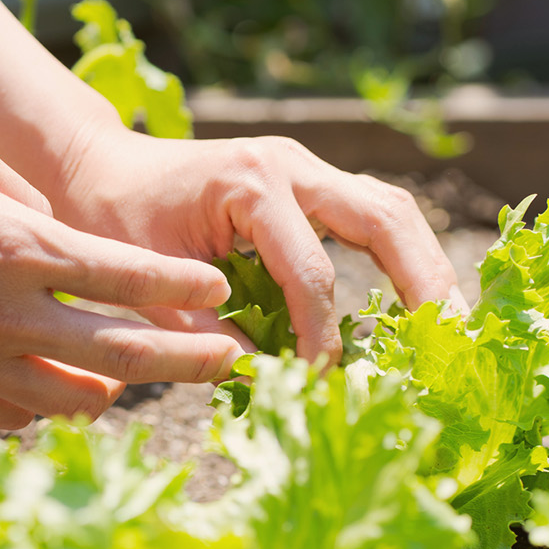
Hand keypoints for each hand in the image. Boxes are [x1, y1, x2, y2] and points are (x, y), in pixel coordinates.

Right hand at [0, 133, 243, 429]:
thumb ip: (30, 197)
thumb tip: (64, 232)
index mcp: (19, 249)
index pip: (129, 278)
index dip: (184, 289)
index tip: (218, 292)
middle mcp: (7, 316)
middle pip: (125, 355)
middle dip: (190, 361)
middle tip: (230, 362)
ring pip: (76, 401)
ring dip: (116, 391)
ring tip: (132, 376)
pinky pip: (17, 416)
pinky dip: (44, 403)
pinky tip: (49, 383)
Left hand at [53, 127, 461, 364]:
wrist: (98, 165)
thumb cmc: (110, 219)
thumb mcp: (144, 283)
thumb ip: (201, 334)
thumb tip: (264, 384)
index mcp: (251, 183)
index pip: (312, 272)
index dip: (321, 336)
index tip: (321, 382)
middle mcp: (291, 164)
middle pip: (385, 219)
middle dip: (422, 285)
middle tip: (448, 347)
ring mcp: (306, 167)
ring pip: (392, 210)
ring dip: (425, 268)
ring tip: (450, 331)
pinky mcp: (311, 183)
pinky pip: (373, 214)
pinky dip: (403, 257)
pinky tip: (417, 307)